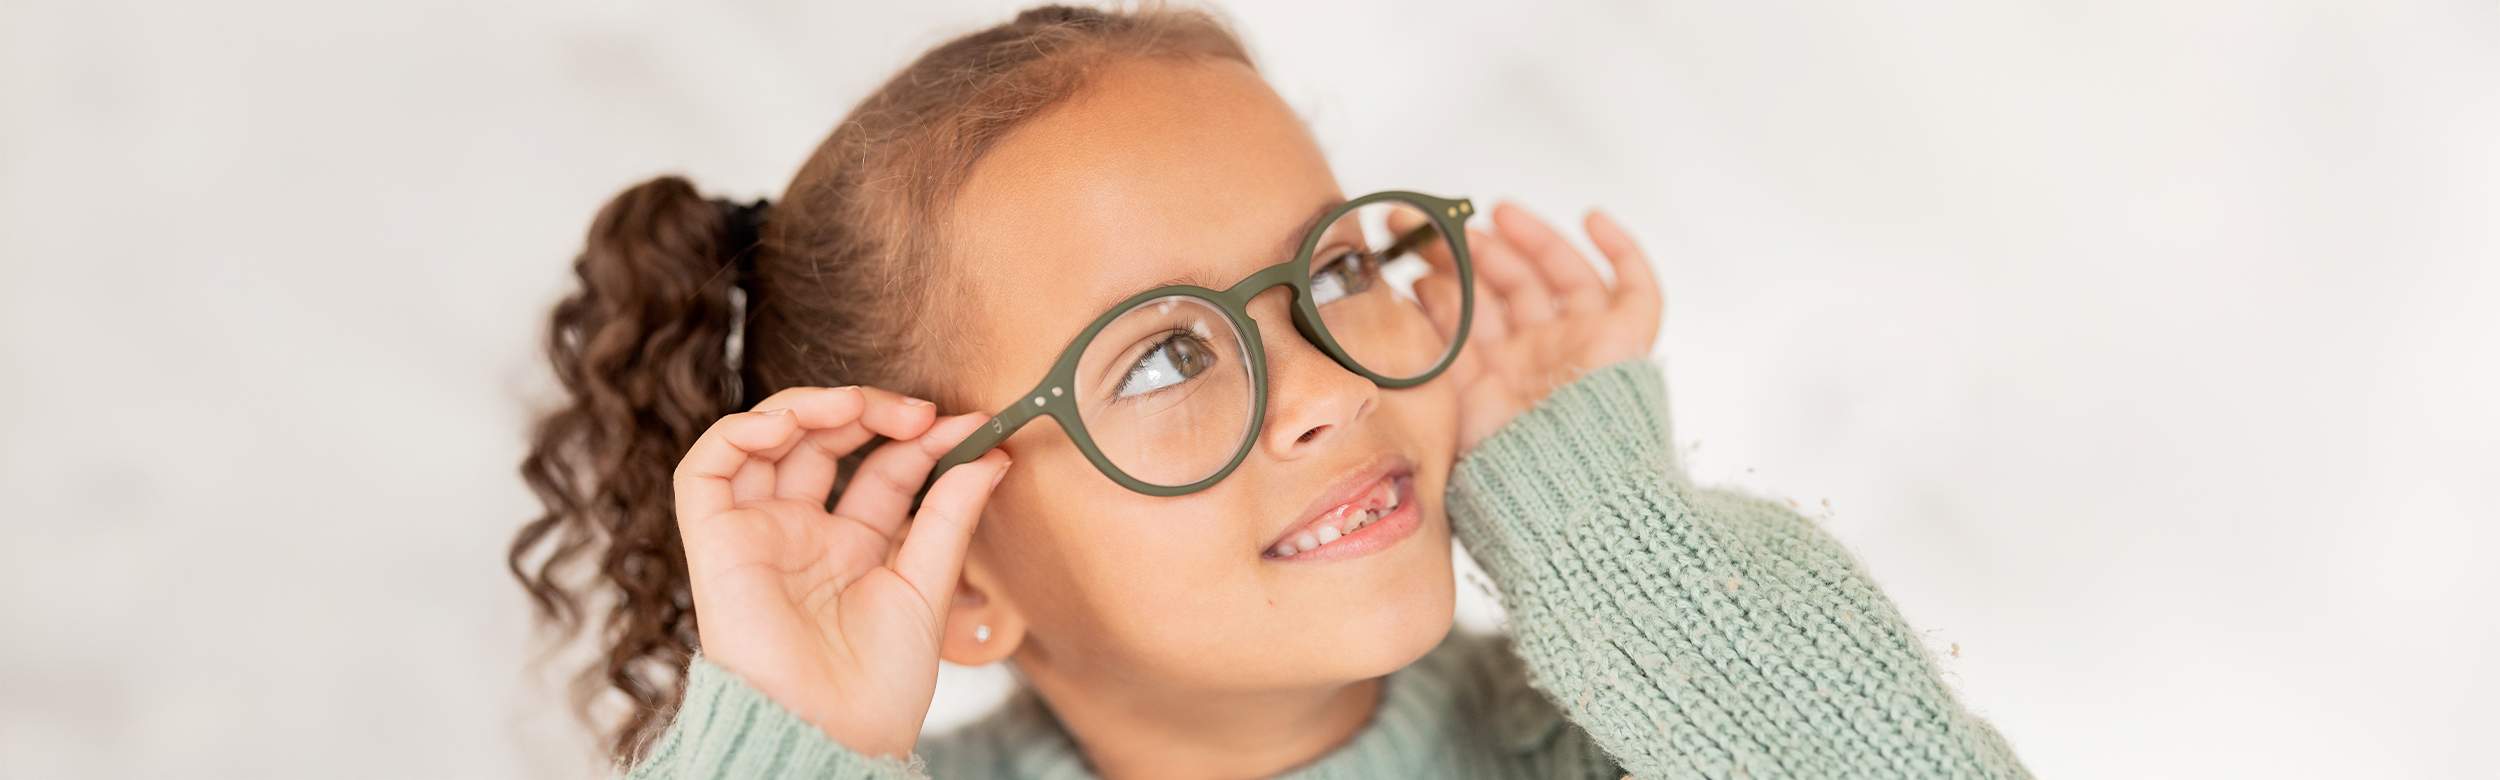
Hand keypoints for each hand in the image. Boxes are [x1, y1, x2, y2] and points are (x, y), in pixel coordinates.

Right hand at [671, 386, 1011, 758]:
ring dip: (808, 406)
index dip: (920, 439)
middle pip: (823, 441)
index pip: (882, 468)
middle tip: (919, 412)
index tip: (968, 426)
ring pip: (764, 440)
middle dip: (869, 412)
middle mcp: (802, 534)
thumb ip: (950, 515)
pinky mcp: (715, 542)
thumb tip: (989, 453)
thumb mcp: (927, 585)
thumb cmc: (879, 684)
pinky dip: (741, 431)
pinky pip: (707, 468)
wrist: (834, 733)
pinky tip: (789, 423)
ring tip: (857, 405)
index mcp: (853, 547)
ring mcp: (758, 534)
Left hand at [1434, 204, 1662, 451]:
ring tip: (1497, 214)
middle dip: (1477, 251)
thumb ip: (1441, 343)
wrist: (1563, 493)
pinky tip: (1591, 218)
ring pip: (1563, 276)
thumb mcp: (1456, 396)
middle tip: (1441, 222)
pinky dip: (1622, 250)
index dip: (1447, 277)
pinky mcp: (1627, 342)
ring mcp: (1584, 345)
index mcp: (1499, 375)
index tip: (1413, 246)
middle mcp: (1541, 357)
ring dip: (1533, 239)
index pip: (1474, 311)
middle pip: (1513, 287)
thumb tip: (1421, 283)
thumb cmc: (1506, 464)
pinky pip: (1636, 288)